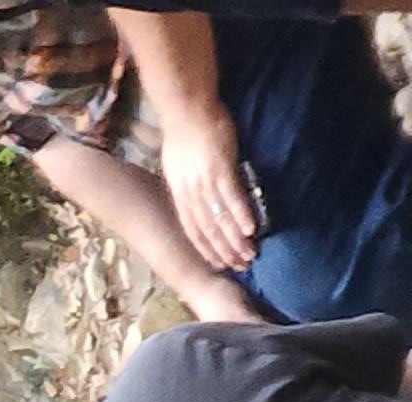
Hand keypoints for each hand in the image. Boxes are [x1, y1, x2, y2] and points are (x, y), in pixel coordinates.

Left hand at [161, 106, 261, 275]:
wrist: (187, 109)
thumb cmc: (185, 133)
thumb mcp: (178, 166)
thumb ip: (188, 185)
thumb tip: (197, 198)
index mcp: (180, 194)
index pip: (192, 229)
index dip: (205, 249)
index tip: (218, 263)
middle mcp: (190, 192)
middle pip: (207, 229)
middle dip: (224, 250)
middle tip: (241, 266)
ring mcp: (204, 181)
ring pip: (219, 218)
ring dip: (234, 239)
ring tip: (250, 253)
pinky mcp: (220, 167)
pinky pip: (231, 196)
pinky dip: (240, 214)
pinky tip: (250, 229)